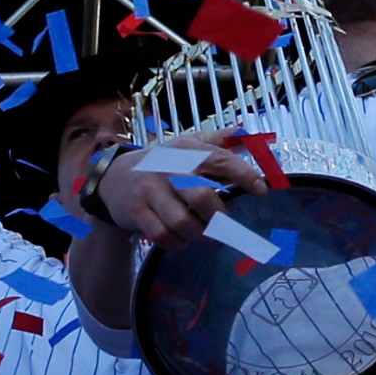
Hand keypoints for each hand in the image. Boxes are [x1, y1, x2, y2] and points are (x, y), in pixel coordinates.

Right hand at [93, 132, 269, 247]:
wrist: (114, 178)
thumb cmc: (163, 163)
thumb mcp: (187, 145)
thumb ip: (217, 140)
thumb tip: (244, 132)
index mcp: (187, 150)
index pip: (219, 160)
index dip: (243, 175)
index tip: (261, 190)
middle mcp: (168, 168)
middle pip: (202, 198)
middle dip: (218, 217)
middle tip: (223, 223)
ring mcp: (151, 191)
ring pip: (183, 223)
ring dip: (198, 233)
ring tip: (201, 231)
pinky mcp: (137, 212)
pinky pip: (163, 236)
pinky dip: (177, 242)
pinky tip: (180, 237)